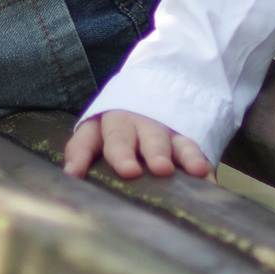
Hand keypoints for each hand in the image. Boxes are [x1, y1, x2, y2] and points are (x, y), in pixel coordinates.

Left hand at [64, 111, 212, 181]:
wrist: (154, 95)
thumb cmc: (119, 135)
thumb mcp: (96, 139)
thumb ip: (83, 156)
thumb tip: (71, 178)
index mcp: (99, 127)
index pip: (84, 140)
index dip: (79, 156)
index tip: (74, 174)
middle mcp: (125, 124)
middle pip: (120, 136)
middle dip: (123, 153)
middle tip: (129, 172)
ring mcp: (154, 128)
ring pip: (156, 139)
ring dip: (160, 153)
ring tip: (164, 170)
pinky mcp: (181, 135)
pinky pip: (189, 146)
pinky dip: (195, 161)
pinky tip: (203, 176)